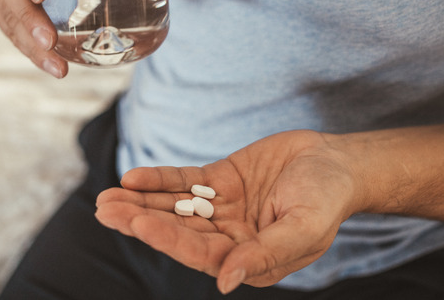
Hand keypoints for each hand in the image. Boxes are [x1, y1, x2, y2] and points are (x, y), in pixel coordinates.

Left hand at [95, 130, 361, 293]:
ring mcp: (221, 209)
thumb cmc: (327, 199)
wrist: (336, 162)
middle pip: (177, 231)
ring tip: (107, 197)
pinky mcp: (219, 182)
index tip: (138, 224)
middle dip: (140, 221)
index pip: (199, 253)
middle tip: (107, 209)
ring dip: (140, 201)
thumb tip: (226, 282)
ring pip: (173, 207)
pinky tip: (133, 177)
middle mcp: (229, 238)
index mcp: (248, 260)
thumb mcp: (304, 228)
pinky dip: (159, 179)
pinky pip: (184, 182)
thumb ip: (265, 255)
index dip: (167, 239)